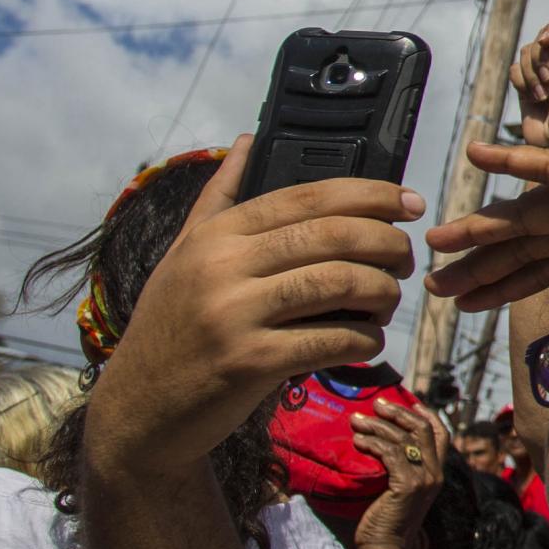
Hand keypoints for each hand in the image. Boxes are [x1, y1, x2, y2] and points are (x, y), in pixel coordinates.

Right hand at [85, 136, 422, 478]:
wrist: (139, 409)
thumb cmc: (171, 327)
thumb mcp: (183, 254)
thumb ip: (219, 197)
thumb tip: (248, 140)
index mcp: (216, 234)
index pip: (309, 197)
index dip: (371, 194)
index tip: (410, 203)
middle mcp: (224, 266)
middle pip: (334, 235)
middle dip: (388, 244)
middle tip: (405, 261)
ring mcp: (236, 314)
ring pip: (342, 283)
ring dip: (384, 293)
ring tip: (387, 302)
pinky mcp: (251, 362)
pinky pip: (334, 340)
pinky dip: (366, 340)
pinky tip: (368, 342)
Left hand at [351, 400, 449, 548]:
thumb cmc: (387, 521)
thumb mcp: (403, 489)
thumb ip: (404, 469)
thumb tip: (387, 444)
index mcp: (437, 473)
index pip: (441, 434)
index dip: (427, 414)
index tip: (410, 401)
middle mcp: (435, 474)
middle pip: (422, 429)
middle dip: (399, 412)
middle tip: (377, 404)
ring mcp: (424, 479)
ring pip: (403, 438)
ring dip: (378, 425)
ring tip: (357, 420)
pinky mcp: (407, 485)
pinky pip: (390, 453)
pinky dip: (372, 443)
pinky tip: (358, 441)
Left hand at [424, 143, 548, 309]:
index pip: (541, 268)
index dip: (501, 287)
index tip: (464, 305)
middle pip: (523, 245)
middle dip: (477, 267)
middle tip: (431, 284)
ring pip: (526, 215)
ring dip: (480, 229)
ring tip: (436, 243)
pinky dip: (515, 160)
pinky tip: (476, 155)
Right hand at [511, 16, 548, 148]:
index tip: (546, 41)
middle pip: (548, 35)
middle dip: (543, 55)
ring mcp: (548, 72)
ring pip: (530, 50)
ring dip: (532, 72)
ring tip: (543, 94)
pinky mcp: (529, 83)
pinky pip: (516, 68)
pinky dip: (522, 81)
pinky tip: (534, 98)